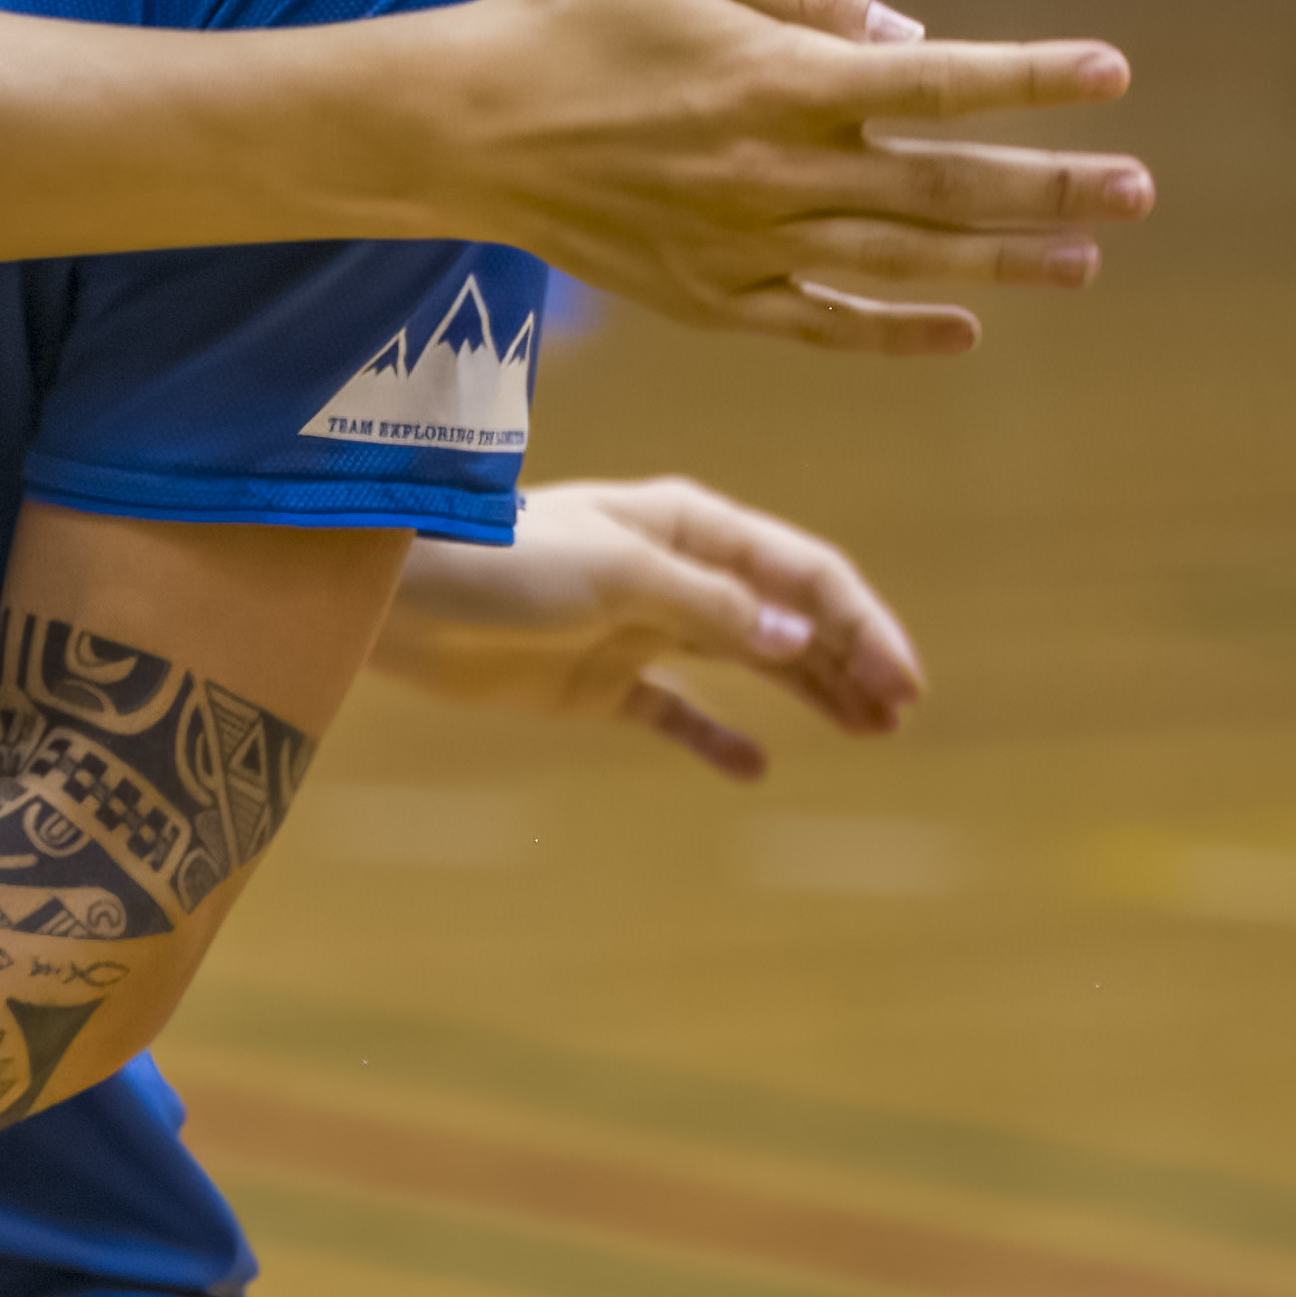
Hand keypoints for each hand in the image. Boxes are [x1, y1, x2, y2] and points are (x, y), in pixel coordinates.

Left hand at [374, 474, 920, 777]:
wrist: (395, 598)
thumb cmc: (500, 562)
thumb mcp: (612, 574)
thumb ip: (706, 606)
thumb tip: (796, 636)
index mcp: (687, 527)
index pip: (801, 572)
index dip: (859, 622)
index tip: (899, 681)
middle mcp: (675, 572)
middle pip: (786, 617)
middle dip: (847, 660)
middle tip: (896, 716)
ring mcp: (640, 627)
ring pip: (749, 661)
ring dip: (808, 692)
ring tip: (868, 733)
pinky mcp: (598, 681)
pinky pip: (675, 711)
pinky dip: (715, 738)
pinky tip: (753, 769)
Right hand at [419, 0, 1144, 353]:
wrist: (457, 126)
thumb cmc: (568, 19)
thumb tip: (908, 39)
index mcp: (776, 79)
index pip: (937, 84)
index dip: (1032, 80)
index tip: (1113, 74)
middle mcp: (774, 173)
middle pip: (942, 188)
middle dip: (1052, 187)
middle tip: (1139, 190)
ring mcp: (743, 247)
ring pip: (901, 263)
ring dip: (1003, 264)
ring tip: (1085, 260)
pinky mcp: (707, 298)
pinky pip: (822, 326)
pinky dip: (897, 332)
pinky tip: (962, 326)